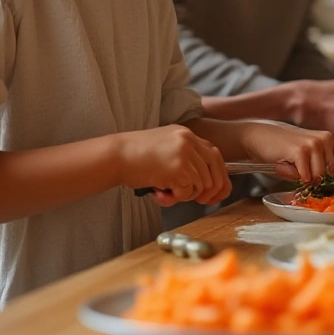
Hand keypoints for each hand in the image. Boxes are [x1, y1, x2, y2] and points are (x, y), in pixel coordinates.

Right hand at [112, 125, 230, 206]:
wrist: (115, 156)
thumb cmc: (134, 156)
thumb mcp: (165, 148)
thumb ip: (184, 158)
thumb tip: (202, 184)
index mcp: (187, 134)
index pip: (215, 155)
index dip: (218, 176)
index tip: (213, 192)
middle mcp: (189, 141)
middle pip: (215, 171)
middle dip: (208, 191)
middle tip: (192, 199)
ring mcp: (185, 154)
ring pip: (202, 185)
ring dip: (185, 195)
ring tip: (164, 191)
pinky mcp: (179, 169)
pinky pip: (188, 192)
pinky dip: (176, 198)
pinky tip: (159, 192)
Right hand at [240, 120, 333, 182]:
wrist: (260, 137)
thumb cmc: (285, 149)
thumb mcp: (309, 152)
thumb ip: (323, 162)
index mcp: (329, 139)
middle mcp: (325, 139)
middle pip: (332, 173)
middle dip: (319, 178)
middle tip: (303, 170)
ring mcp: (313, 144)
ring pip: (318, 177)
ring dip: (304, 177)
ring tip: (293, 165)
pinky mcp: (300, 151)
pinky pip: (305, 176)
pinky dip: (294, 176)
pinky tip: (285, 164)